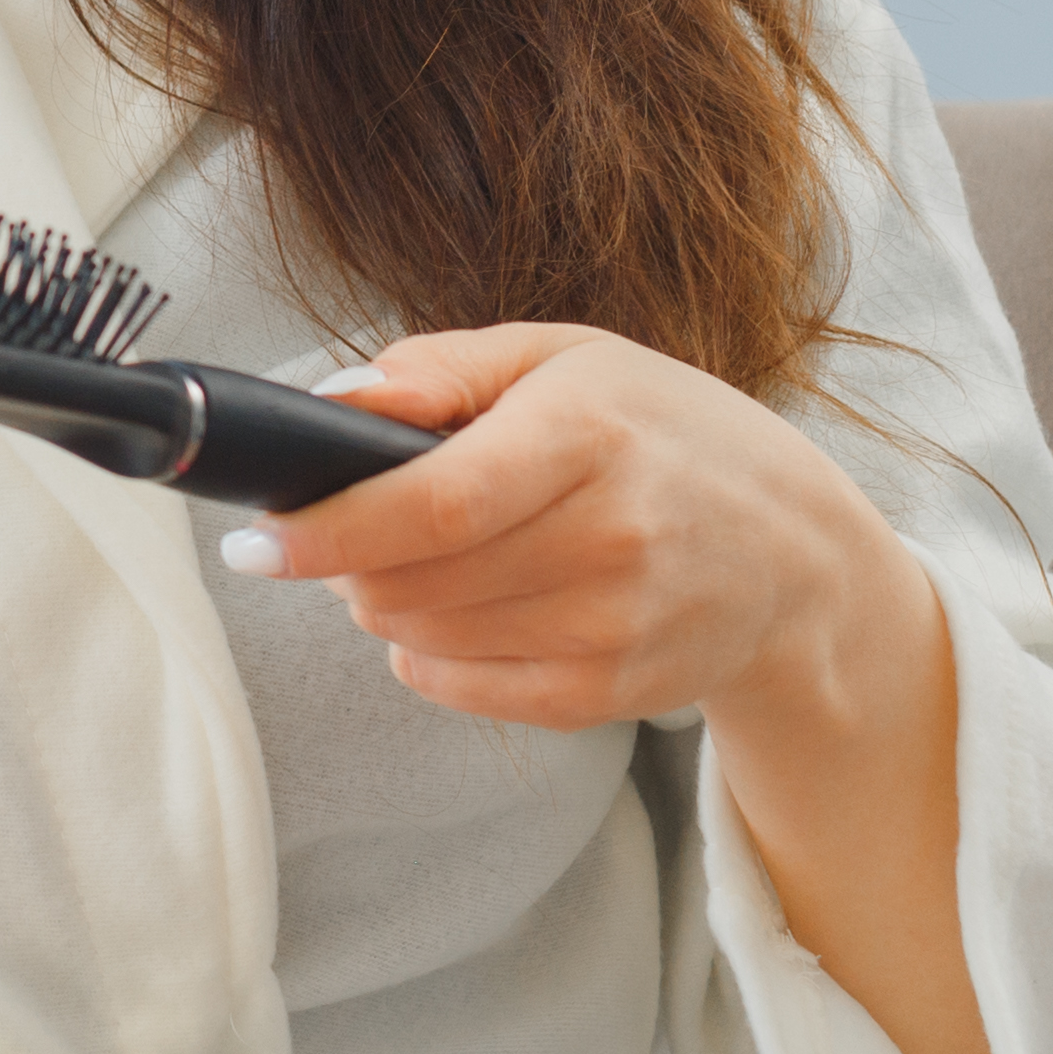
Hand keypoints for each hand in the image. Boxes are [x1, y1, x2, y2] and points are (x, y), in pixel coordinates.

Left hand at [230, 325, 923, 739]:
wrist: (798, 554)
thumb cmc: (663, 434)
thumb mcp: (563, 358)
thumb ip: (439, 371)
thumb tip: (327, 405)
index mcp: (587, 436)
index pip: (432, 503)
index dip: (328, 529)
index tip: (254, 538)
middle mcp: (608, 539)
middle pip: (412, 579)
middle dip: (346, 562)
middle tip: (345, 531)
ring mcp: (614, 627)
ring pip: (425, 637)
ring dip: (385, 602)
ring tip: (416, 559)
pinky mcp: (610, 694)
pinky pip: (463, 688)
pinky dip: (430, 654)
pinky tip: (460, 610)